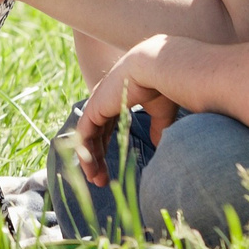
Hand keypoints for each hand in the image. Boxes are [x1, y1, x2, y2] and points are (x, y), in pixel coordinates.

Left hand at [71, 37, 170, 185]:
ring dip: (91, 160)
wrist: (157, 67)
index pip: (108, 128)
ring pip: (88, 137)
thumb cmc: (164, 83)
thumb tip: (160, 146)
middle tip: (101, 180)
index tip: (110, 168)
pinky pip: (85, 135)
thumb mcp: (162, 111)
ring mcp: (97, 104)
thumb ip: (158, 128)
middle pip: (96, 135)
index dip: (107, 148)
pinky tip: (91, 169)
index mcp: (119, 99)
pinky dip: (86, 152)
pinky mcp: (94, 108)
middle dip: (97, 158)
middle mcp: (105, 101)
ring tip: (96, 181)